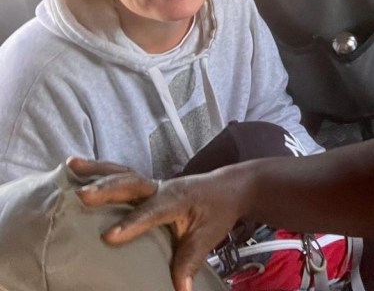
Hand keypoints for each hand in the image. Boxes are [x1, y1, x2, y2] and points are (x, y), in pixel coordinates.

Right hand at [71, 157, 242, 290]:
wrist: (230, 187)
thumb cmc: (219, 210)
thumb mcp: (208, 236)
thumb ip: (190, 261)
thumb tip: (180, 289)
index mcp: (178, 199)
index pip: (153, 212)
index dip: (132, 223)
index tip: (109, 237)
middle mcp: (163, 187)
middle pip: (133, 185)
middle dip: (108, 190)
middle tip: (83, 196)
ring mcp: (153, 183)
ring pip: (124, 174)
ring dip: (97, 171)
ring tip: (71, 167)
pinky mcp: (146, 185)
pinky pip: (121, 175)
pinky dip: (100, 171)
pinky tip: (77, 169)